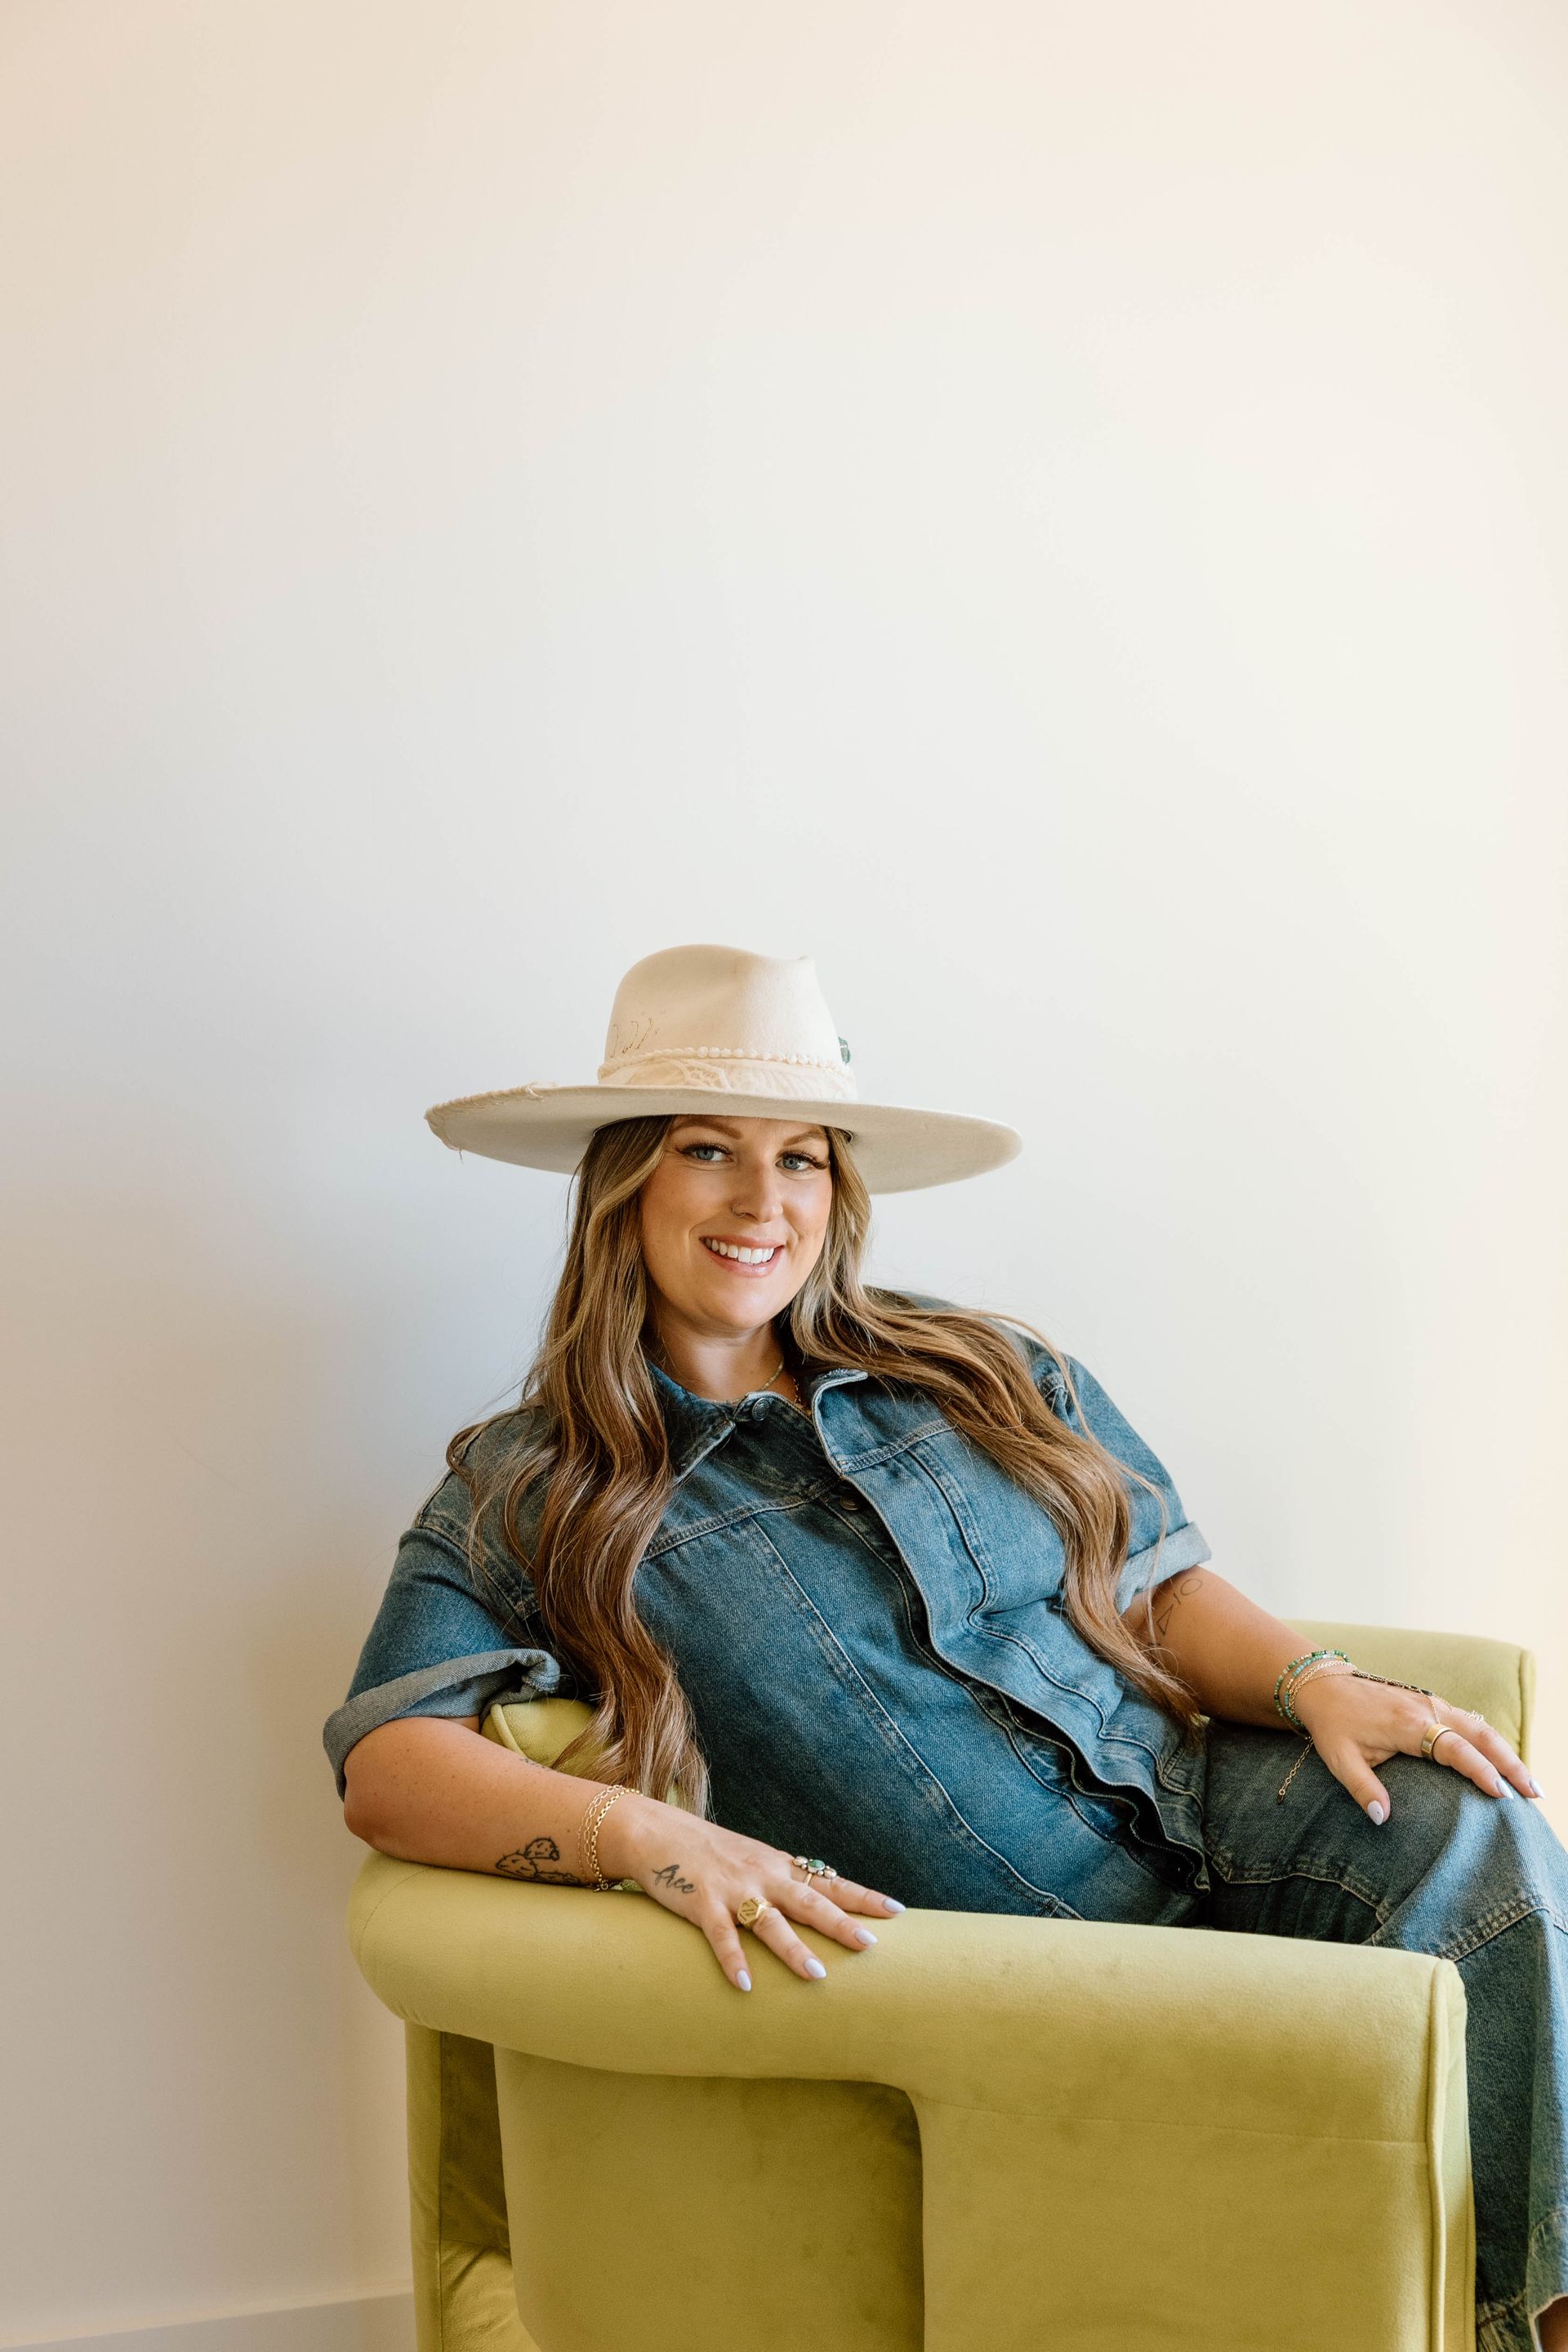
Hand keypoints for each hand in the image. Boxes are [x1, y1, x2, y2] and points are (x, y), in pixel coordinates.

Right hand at [601, 1794, 904, 1990]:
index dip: (862, 1897)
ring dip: (794, 1949)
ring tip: (817, 1975)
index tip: (897, 1911)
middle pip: (810, 1902)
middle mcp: (763, 1876)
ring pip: (771, 1922)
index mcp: (778, 1867)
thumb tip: (820, 1899)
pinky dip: (733, 1960)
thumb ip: (783, 1879)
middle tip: (871, 1945)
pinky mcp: (702, 1904)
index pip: (829, 1882)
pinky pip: (721, 1937)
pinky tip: (745, 1985)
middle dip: (841, 1924)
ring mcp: (733, 1890)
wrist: (657, 1832)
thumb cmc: (710, 1851)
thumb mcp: (754, 1858)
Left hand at [1290, 1670, 1541, 1822]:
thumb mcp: (1339, 1759)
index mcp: (1407, 1724)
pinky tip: (1504, 1763)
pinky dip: (1491, 1742)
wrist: (1324, 1685)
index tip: (1503, 1795)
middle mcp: (1426, 1710)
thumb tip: (1382, 1819)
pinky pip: (1469, 1722)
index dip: (1481, 1771)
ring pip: (1480, 1726)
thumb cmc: (1333, 1725)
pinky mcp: (1432, 1704)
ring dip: (1507, 1753)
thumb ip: (1362, 1788)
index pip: (1455, 1749)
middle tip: (1535, 1794)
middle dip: (1511, 1763)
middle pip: (1481, 1734)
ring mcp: (1432, 1704)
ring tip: (1530, 1784)